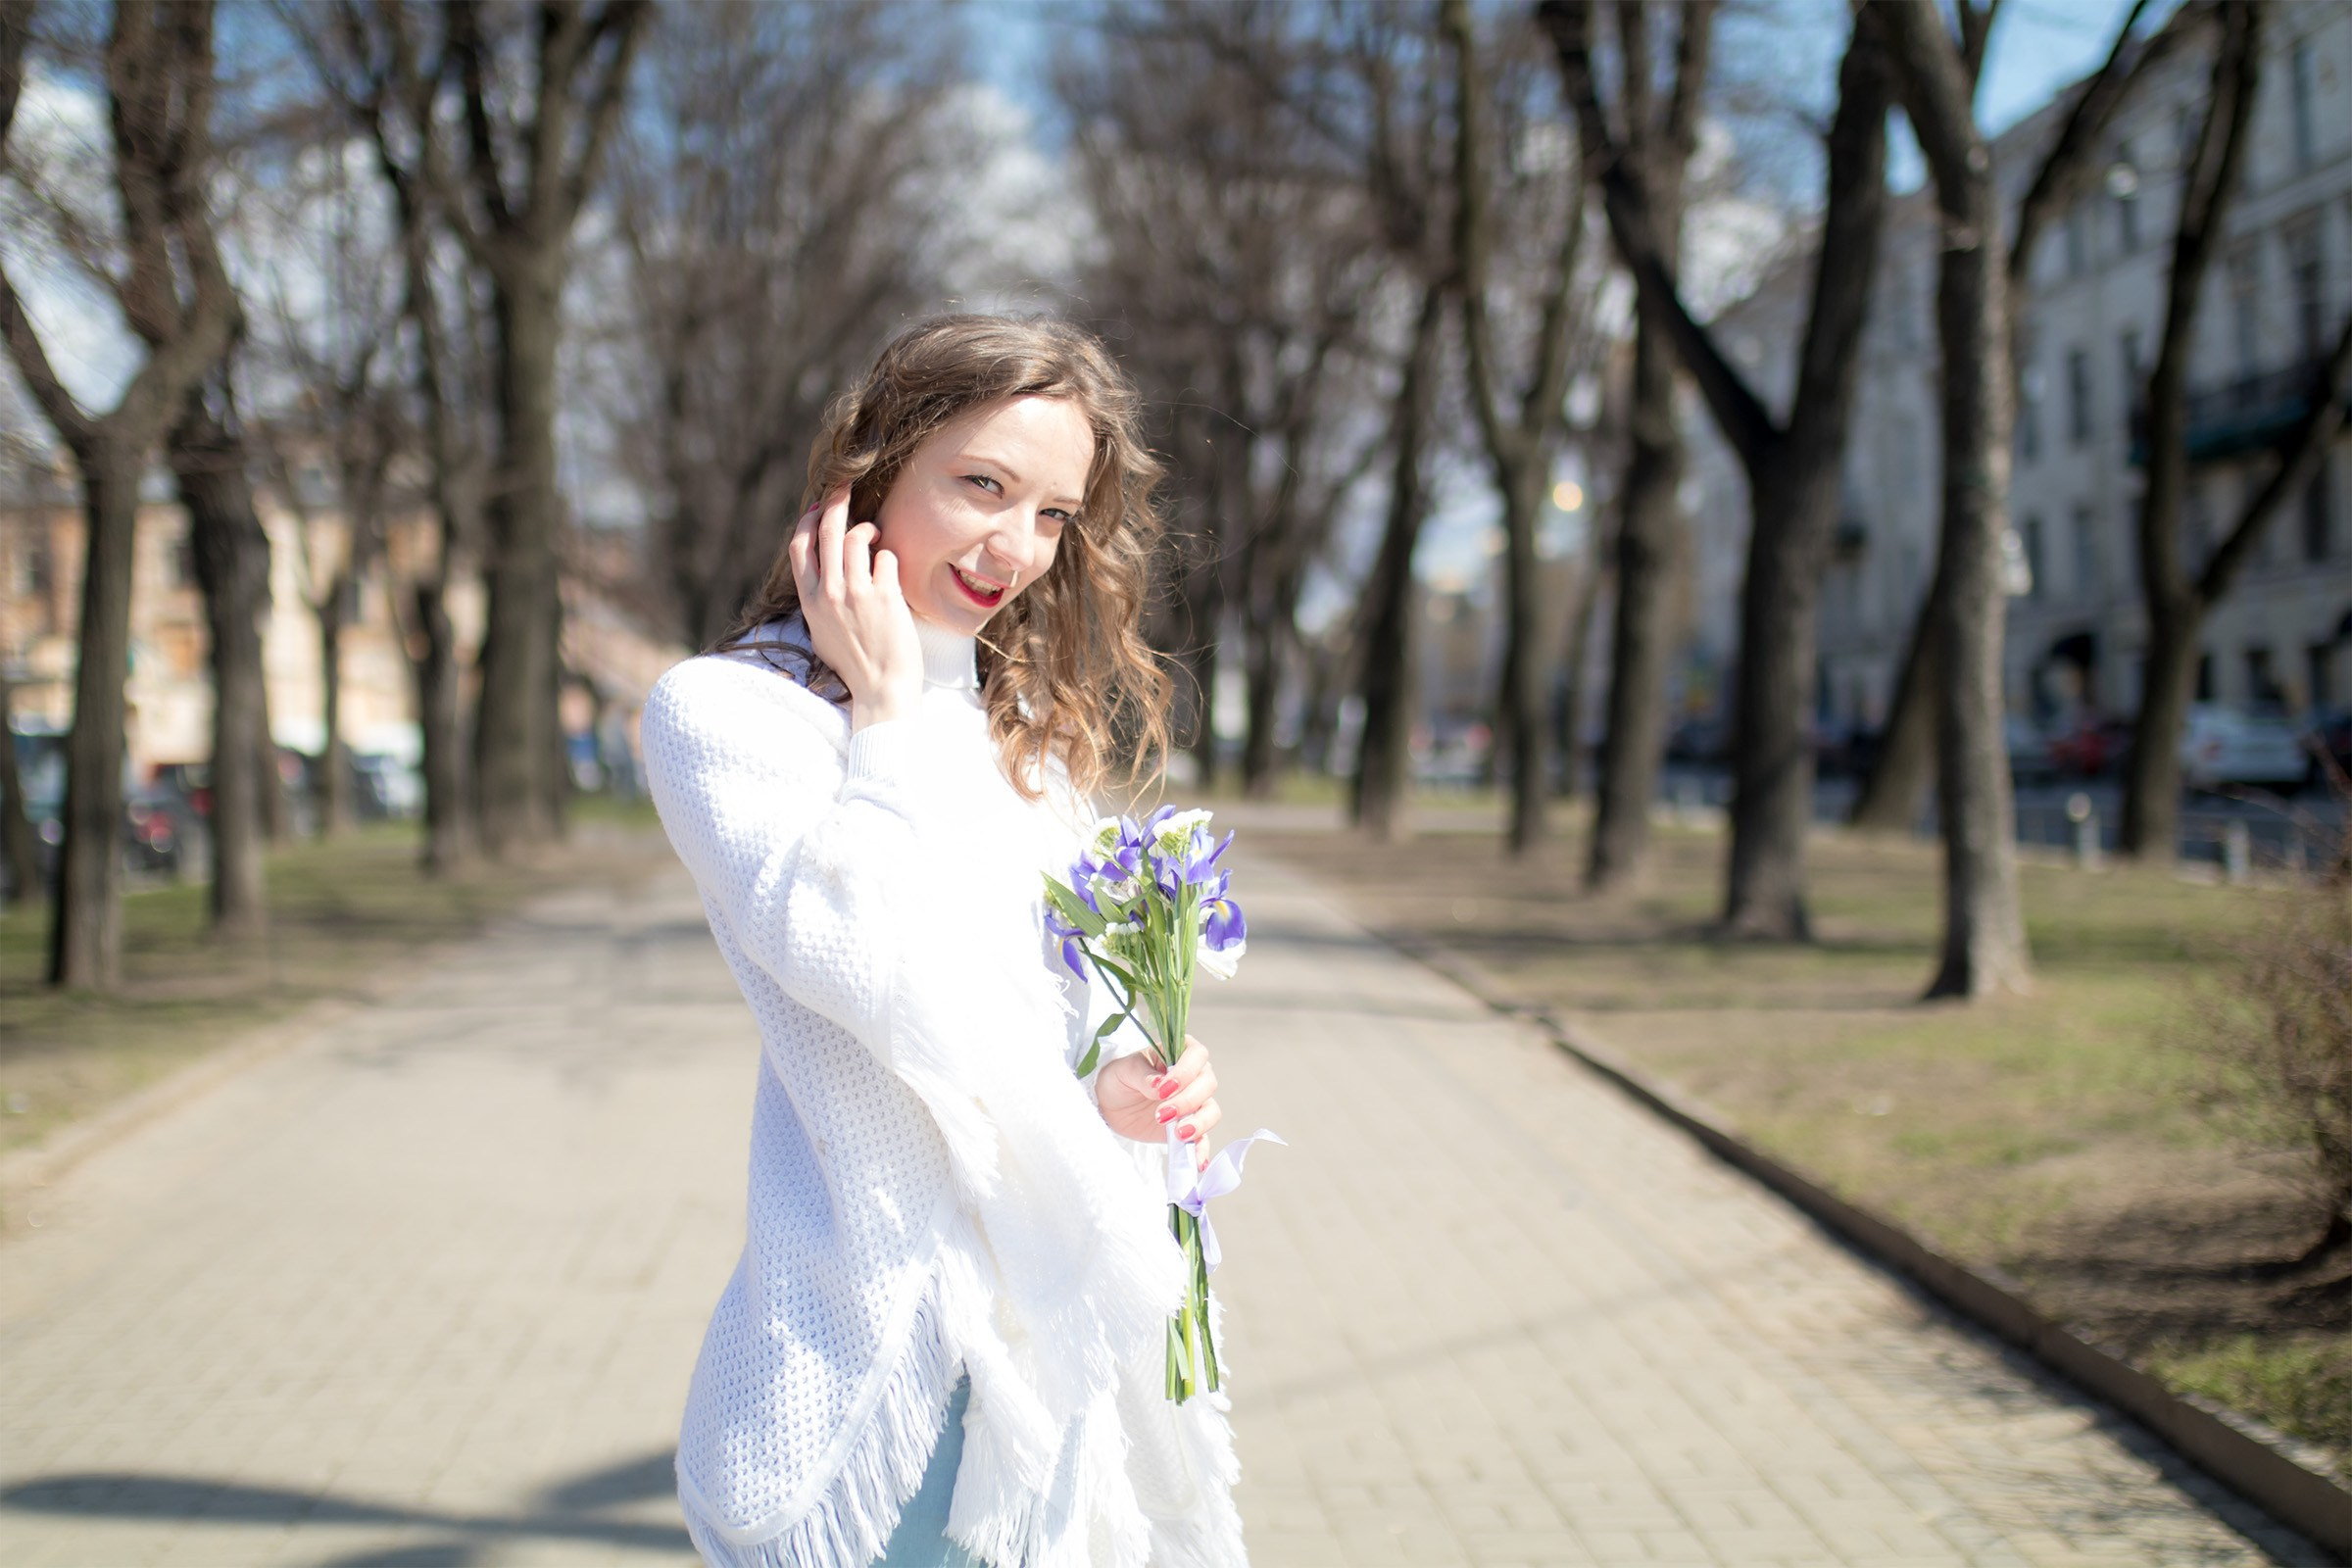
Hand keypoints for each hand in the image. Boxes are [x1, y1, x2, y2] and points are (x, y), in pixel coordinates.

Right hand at [788, 487, 922, 729]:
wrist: (882, 688)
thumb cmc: (855, 664)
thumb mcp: (822, 631)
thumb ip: (819, 600)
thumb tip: (822, 574)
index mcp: (809, 601)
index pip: (799, 547)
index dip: (807, 521)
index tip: (818, 507)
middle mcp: (829, 592)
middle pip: (827, 531)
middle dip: (837, 501)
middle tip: (847, 486)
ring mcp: (856, 592)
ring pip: (859, 537)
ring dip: (870, 530)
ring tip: (878, 539)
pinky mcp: (885, 595)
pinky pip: (887, 557)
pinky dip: (890, 557)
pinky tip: (891, 572)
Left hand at [1097, 1034, 1219, 1162]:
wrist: (1109, 1105)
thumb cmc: (1118, 1078)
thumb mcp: (1124, 1070)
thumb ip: (1143, 1075)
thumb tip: (1161, 1085)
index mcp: (1179, 1053)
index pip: (1196, 1055)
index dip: (1186, 1072)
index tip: (1163, 1089)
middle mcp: (1192, 1076)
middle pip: (1208, 1084)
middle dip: (1188, 1100)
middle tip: (1162, 1114)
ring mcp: (1193, 1103)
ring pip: (1211, 1111)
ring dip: (1198, 1123)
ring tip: (1177, 1134)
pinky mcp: (1188, 1128)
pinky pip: (1203, 1139)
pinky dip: (1202, 1151)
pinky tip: (1198, 1162)